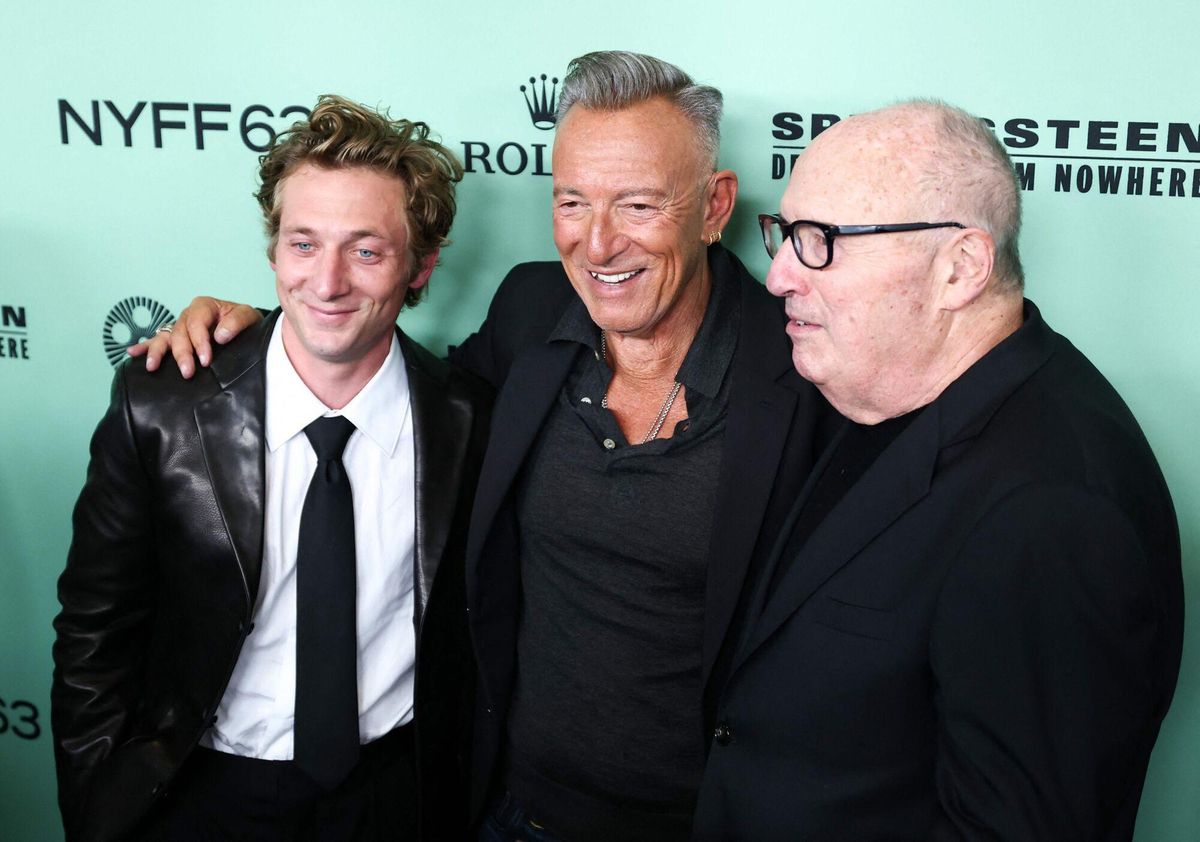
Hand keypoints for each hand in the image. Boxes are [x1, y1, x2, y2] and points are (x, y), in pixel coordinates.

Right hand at [126, 297, 261, 377]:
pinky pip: (157, 341)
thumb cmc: (245, 322)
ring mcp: (179, 327)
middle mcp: (188, 316)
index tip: (206, 360)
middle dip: (182, 353)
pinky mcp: (175, 339)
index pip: (196, 323)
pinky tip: (132, 354)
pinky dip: (144, 347)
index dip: (199, 342)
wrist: (246, 329)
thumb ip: (237, 322)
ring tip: (152, 366)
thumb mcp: (248, 317)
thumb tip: (219, 336)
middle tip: (188, 372)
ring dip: (157, 352)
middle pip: (179, 334)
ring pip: (164, 338)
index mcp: (204, 306)